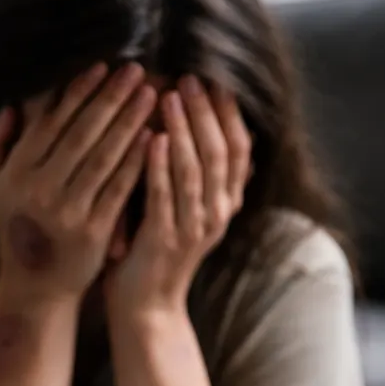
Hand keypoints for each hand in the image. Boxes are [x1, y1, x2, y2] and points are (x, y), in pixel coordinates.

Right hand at [0, 63, 155, 301]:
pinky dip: (137, 161)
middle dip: (111, 98)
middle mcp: (38, 189)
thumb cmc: (18, 227)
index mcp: (15, 172)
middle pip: (81, 133)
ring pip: (104, 157)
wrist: (35, 285)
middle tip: (137, 70)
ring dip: (130, 122)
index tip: (103, 67)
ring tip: (151, 95)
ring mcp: (66, 210)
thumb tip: (6, 109)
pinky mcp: (92, 230)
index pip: (51, 122)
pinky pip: (119, 188)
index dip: (78, 92)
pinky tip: (154, 137)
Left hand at [104, 76, 250, 317]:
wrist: (146, 307)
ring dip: (183, 130)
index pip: (238, 148)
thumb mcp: (186, 209)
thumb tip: (208, 127)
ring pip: (195, 170)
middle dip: (205, 112)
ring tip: (170, 96)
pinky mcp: (165, 240)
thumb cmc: (157, 251)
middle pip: (220, 151)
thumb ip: (198, 175)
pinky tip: (150, 138)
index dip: (228, 112)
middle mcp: (217, 214)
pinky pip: (165, 196)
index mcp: (225, 203)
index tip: (213, 78)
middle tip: (189, 77)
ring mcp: (194, 228)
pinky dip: (160, 166)